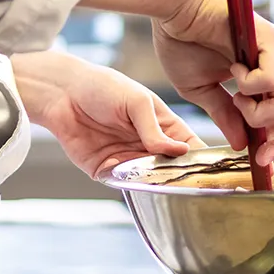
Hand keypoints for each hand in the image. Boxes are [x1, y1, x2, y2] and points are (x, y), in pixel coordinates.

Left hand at [12, 51, 201, 178]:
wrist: (61, 93)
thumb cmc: (103, 87)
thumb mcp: (136, 101)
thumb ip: (155, 129)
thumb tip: (180, 151)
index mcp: (164, 126)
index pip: (191, 148)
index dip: (203, 160)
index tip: (212, 173)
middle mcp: (150, 146)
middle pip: (173, 170)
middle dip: (179, 178)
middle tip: (186, 184)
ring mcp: (129, 160)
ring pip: (150, 182)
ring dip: (155, 185)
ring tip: (161, 183)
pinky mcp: (106, 171)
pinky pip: (123, 185)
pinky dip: (130, 186)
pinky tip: (134, 182)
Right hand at [152, 0, 273, 167]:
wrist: (170, 7)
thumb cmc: (182, 41)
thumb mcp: (202, 91)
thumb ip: (225, 115)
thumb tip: (241, 145)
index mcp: (264, 77)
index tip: (260, 162)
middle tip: (259, 154)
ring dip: (260, 115)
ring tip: (235, 98)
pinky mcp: (268, 37)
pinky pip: (271, 80)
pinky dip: (251, 88)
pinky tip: (232, 74)